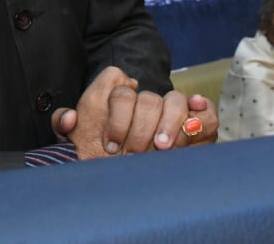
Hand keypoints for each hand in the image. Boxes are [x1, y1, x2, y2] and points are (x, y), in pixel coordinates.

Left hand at [50, 68, 218, 158]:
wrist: (125, 190)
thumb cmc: (100, 161)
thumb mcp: (77, 142)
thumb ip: (66, 125)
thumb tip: (71, 118)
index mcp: (118, 101)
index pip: (118, 84)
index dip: (116, 113)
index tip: (111, 143)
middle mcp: (146, 104)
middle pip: (147, 99)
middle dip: (139, 127)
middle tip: (133, 153)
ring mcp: (173, 113)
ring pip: (175, 100)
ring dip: (169, 123)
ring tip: (161, 147)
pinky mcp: (199, 127)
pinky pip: (207, 113)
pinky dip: (202, 114)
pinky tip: (193, 124)